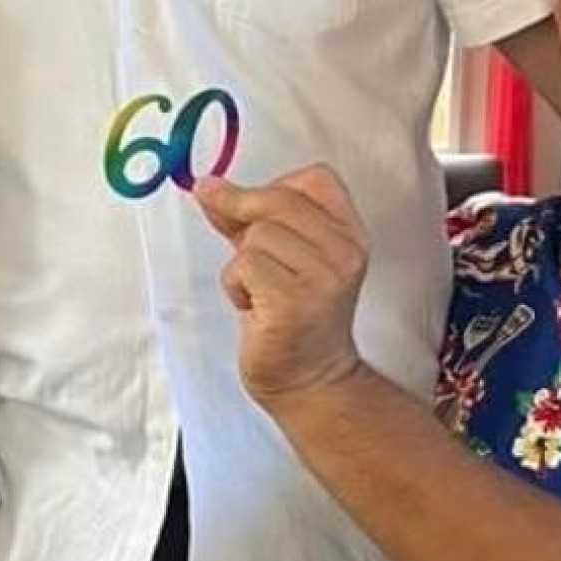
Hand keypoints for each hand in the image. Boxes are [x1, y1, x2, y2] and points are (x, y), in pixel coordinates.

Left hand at [193, 165, 368, 409]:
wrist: (310, 381)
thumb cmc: (293, 318)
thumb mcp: (278, 256)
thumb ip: (248, 219)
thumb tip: (209, 187)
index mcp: (350, 235)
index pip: (316, 179)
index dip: (276, 185)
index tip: (251, 206)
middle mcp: (344, 253)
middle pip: (277, 199)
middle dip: (244, 216)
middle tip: (239, 247)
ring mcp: (324, 278)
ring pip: (256, 236)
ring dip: (241, 264)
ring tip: (258, 293)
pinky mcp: (294, 302)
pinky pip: (245, 266)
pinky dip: (236, 286)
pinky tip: (253, 308)